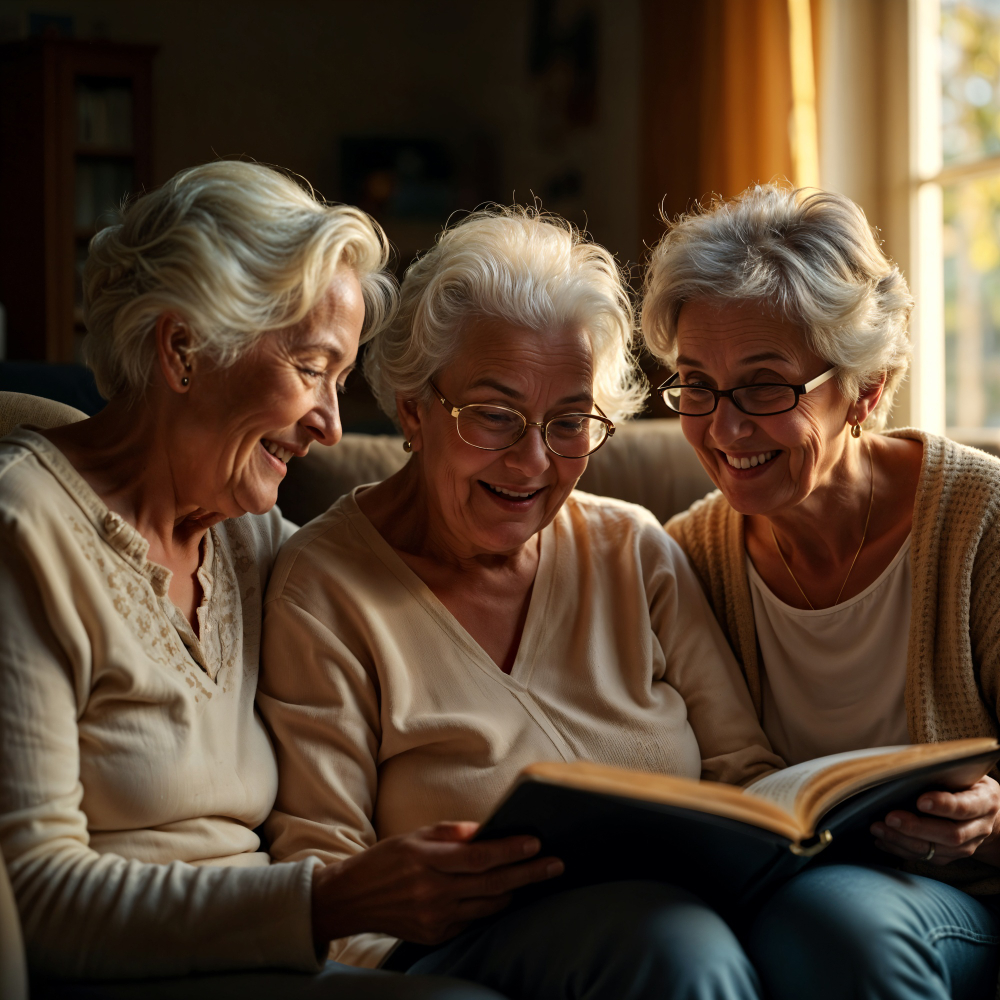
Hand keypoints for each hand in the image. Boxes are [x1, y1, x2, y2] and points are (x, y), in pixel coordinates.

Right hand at [311, 821, 563, 950]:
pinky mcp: (434, 935)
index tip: (536, 843)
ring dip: (515, 892)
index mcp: (427, 860)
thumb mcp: (415, 835)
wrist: (351, 899)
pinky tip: (507, 895)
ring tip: (538, 877)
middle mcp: (432, 892)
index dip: (510, 850)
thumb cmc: (386, 859)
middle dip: (528, 874)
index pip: (479, 857)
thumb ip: (452, 832)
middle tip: (555, 864)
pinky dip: (491, 907)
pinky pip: (472, 921)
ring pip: (487, 906)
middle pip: (491, 884)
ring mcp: (434, 917)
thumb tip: (487, 830)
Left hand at [870, 775, 999, 865]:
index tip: (920, 801)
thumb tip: (905, 766)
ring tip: (878, 829)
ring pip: (937, 851)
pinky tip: (882, 840)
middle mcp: (979, 827)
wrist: (985, 812)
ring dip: (903, 841)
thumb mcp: (962, 772)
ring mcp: (967, 846)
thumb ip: (941, 772)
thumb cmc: (966, 783)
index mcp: (983, 801)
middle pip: (951, 835)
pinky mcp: (952, 856)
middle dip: (917, 827)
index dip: (944, 806)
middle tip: (890, 817)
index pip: (965, 806)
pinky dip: (901, 850)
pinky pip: (927, 858)